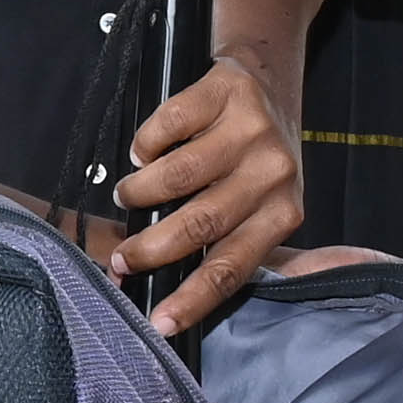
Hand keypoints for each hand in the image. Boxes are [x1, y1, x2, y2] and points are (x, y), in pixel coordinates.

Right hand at [98, 58, 305, 337]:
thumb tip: (167, 292)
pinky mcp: (226, 90)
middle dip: (149, 249)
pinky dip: (146, 145)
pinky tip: (144, 153)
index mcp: (283, 213)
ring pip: (178, 175)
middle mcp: (274, 174)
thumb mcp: (259, 203)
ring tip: (128, 196)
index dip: (193, 299)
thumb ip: (227, 241)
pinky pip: (166, 125)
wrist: (267, 79)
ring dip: (140, 192)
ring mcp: (252, 130)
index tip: (158, 323)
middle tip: (120, 258)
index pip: (233, 266)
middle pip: (201, 224)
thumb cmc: (252, 156)